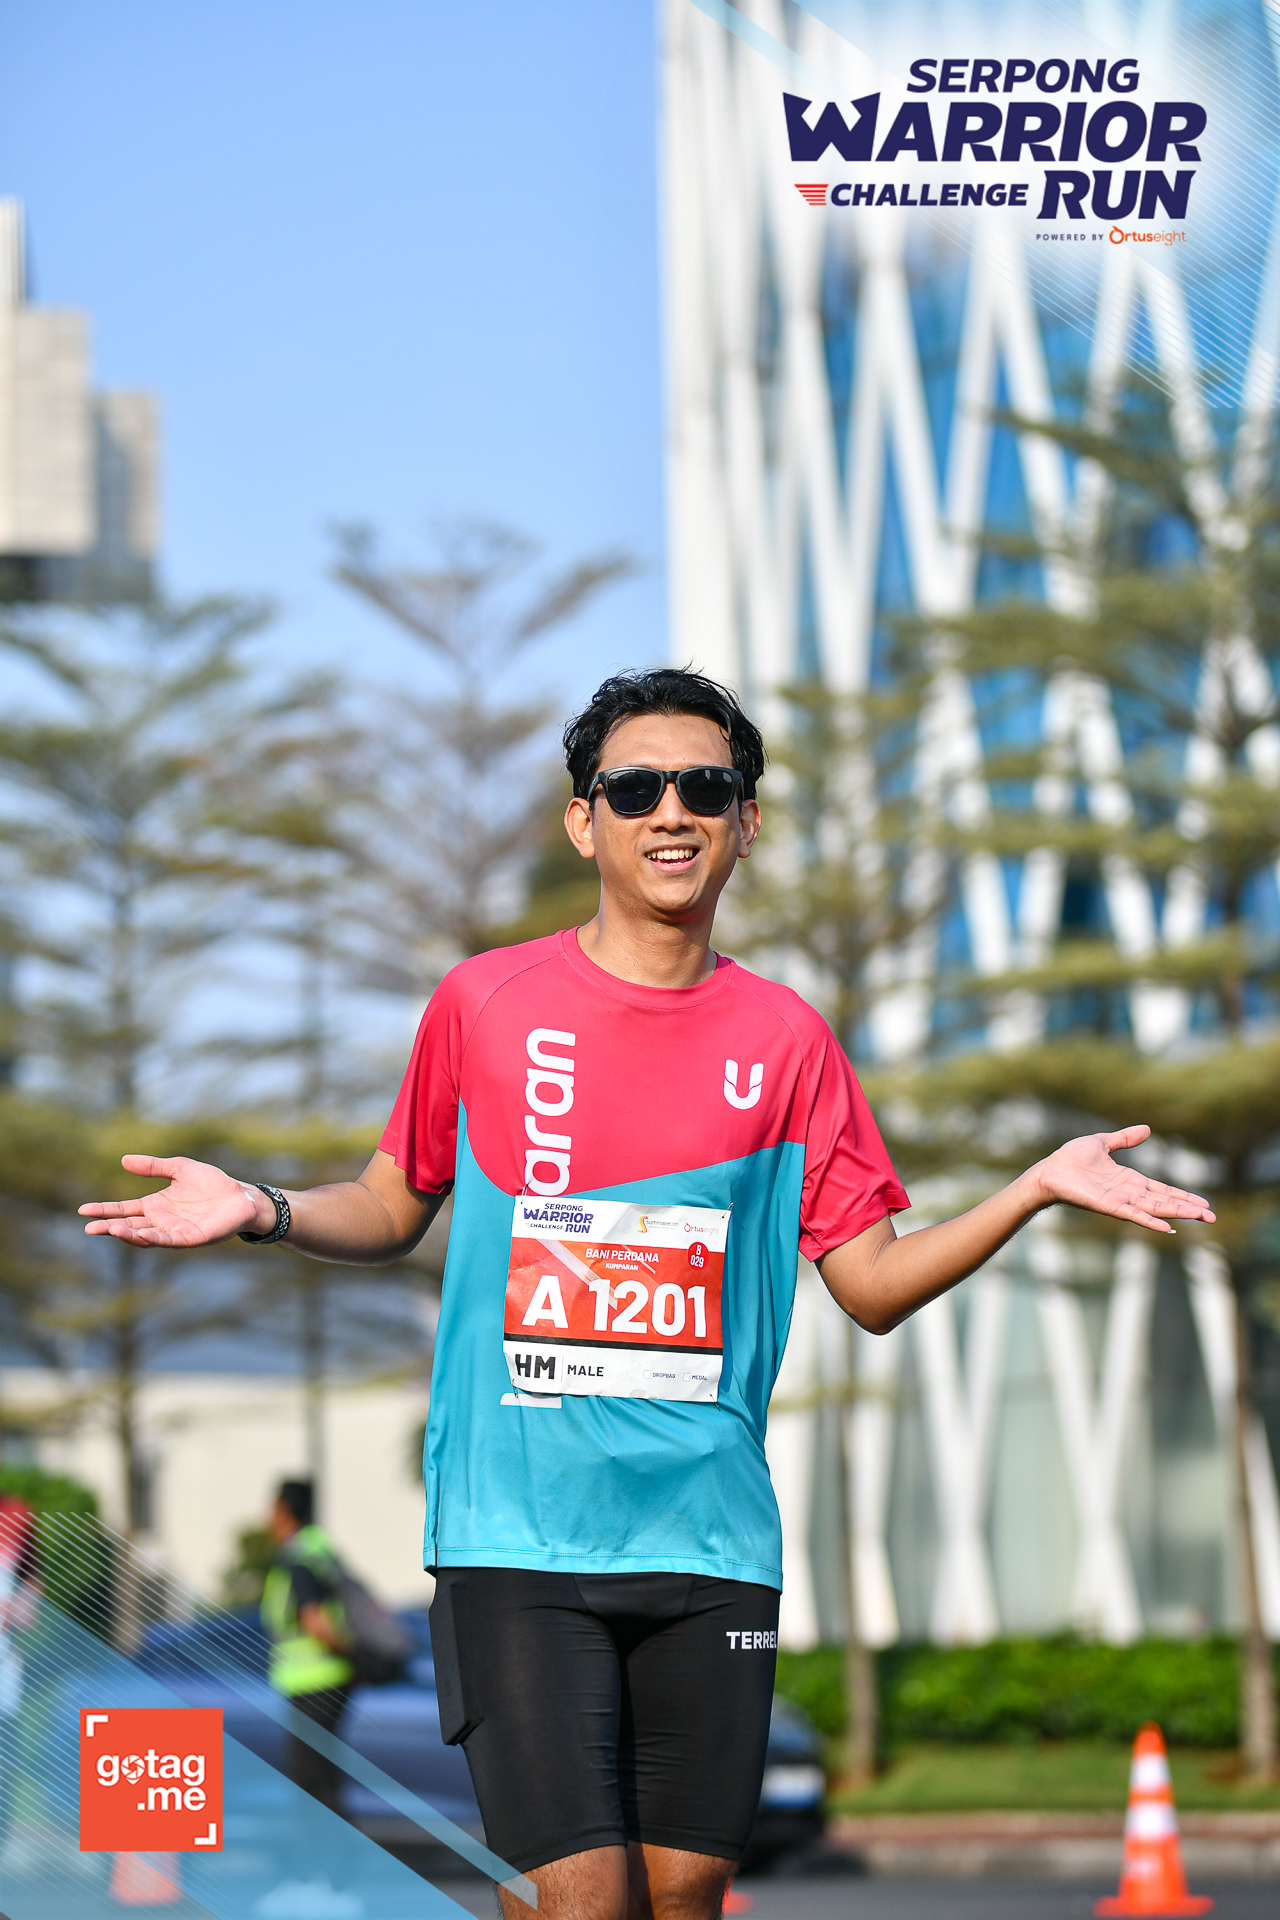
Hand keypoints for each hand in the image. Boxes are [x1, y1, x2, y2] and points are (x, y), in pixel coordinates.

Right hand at [78, 1156, 270, 1247]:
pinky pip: (168, 1240)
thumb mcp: (179, 1168)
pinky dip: (154, 1238)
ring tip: (112, 1229)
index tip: (83, 1210)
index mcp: (156, 1205)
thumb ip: (154, 1166)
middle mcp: (161, 1221)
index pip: (124, 1209)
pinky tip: (141, 1234)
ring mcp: (174, 1231)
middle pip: (130, 1226)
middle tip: (90, 1228)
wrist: (241, 1196)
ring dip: (128, 1234)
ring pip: (146, 1237)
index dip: (105, 1210)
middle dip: (110, 1227)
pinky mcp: (190, 1238)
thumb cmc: (212, 1183)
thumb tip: (124, 1159)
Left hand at [1029, 1126, 1214, 1233]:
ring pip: (1154, 1208)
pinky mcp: (1108, 1206)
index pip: (1162, 1190)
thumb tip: (1147, 1129)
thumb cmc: (1070, 1159)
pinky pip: (1132, 1214)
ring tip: (1200, 1218)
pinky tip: (1166, 1227)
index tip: (1203, 1203)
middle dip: (1188, 1208)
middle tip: (1211, 1217)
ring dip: (1177, 1213)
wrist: (1049, 1170)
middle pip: (1164, 1202)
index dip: (1182, 1196)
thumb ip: (1124, 1139)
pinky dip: (1149, 1220)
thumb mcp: (1102, 1143)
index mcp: (1129, 1180)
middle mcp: (1128, 1193)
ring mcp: (1120, 1201)